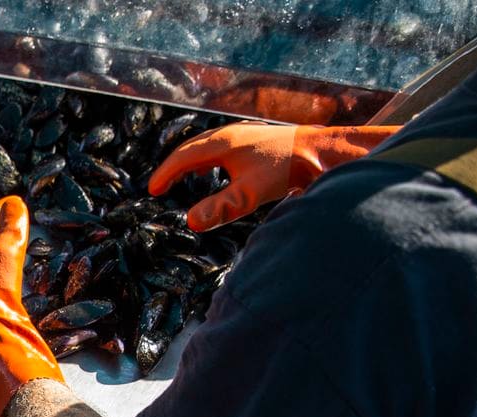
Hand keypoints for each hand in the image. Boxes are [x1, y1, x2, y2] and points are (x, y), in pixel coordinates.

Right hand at [148, 123, 399, 231]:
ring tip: (184, 177)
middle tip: (161, 185)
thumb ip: (220, 208)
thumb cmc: (287, 169)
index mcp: (222, 142)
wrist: (323, 150)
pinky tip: (219, 169)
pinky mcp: (257, 140)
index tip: (152, 191)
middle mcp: (231, 133)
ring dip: (191, 161)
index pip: (183, 157)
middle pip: (192, 147)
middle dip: (174, 166)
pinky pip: (223, 147)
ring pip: (208, 145)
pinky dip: (210, 159)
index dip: (166, 174)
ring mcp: (245, 134)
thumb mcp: (251, 193)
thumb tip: (190, 223)